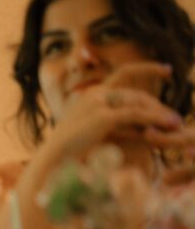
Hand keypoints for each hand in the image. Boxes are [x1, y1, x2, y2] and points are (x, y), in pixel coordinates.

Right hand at [41, 62, 192, 163]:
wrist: (52, 159)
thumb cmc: (68, 152)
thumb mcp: (93, 133)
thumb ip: (115, 125)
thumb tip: (141, 127)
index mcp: (89, 95)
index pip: (123, 73)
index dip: (147, 69)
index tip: (166, 69)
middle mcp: (94, 94)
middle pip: (135, 94)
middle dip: (156, 106)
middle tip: (173, 118)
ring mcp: (98, 103)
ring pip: (138, 103)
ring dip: (159, 114)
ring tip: (176, 123)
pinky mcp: (103, 116)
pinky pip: (136, 115)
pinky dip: (154, 119)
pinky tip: (169, 124)